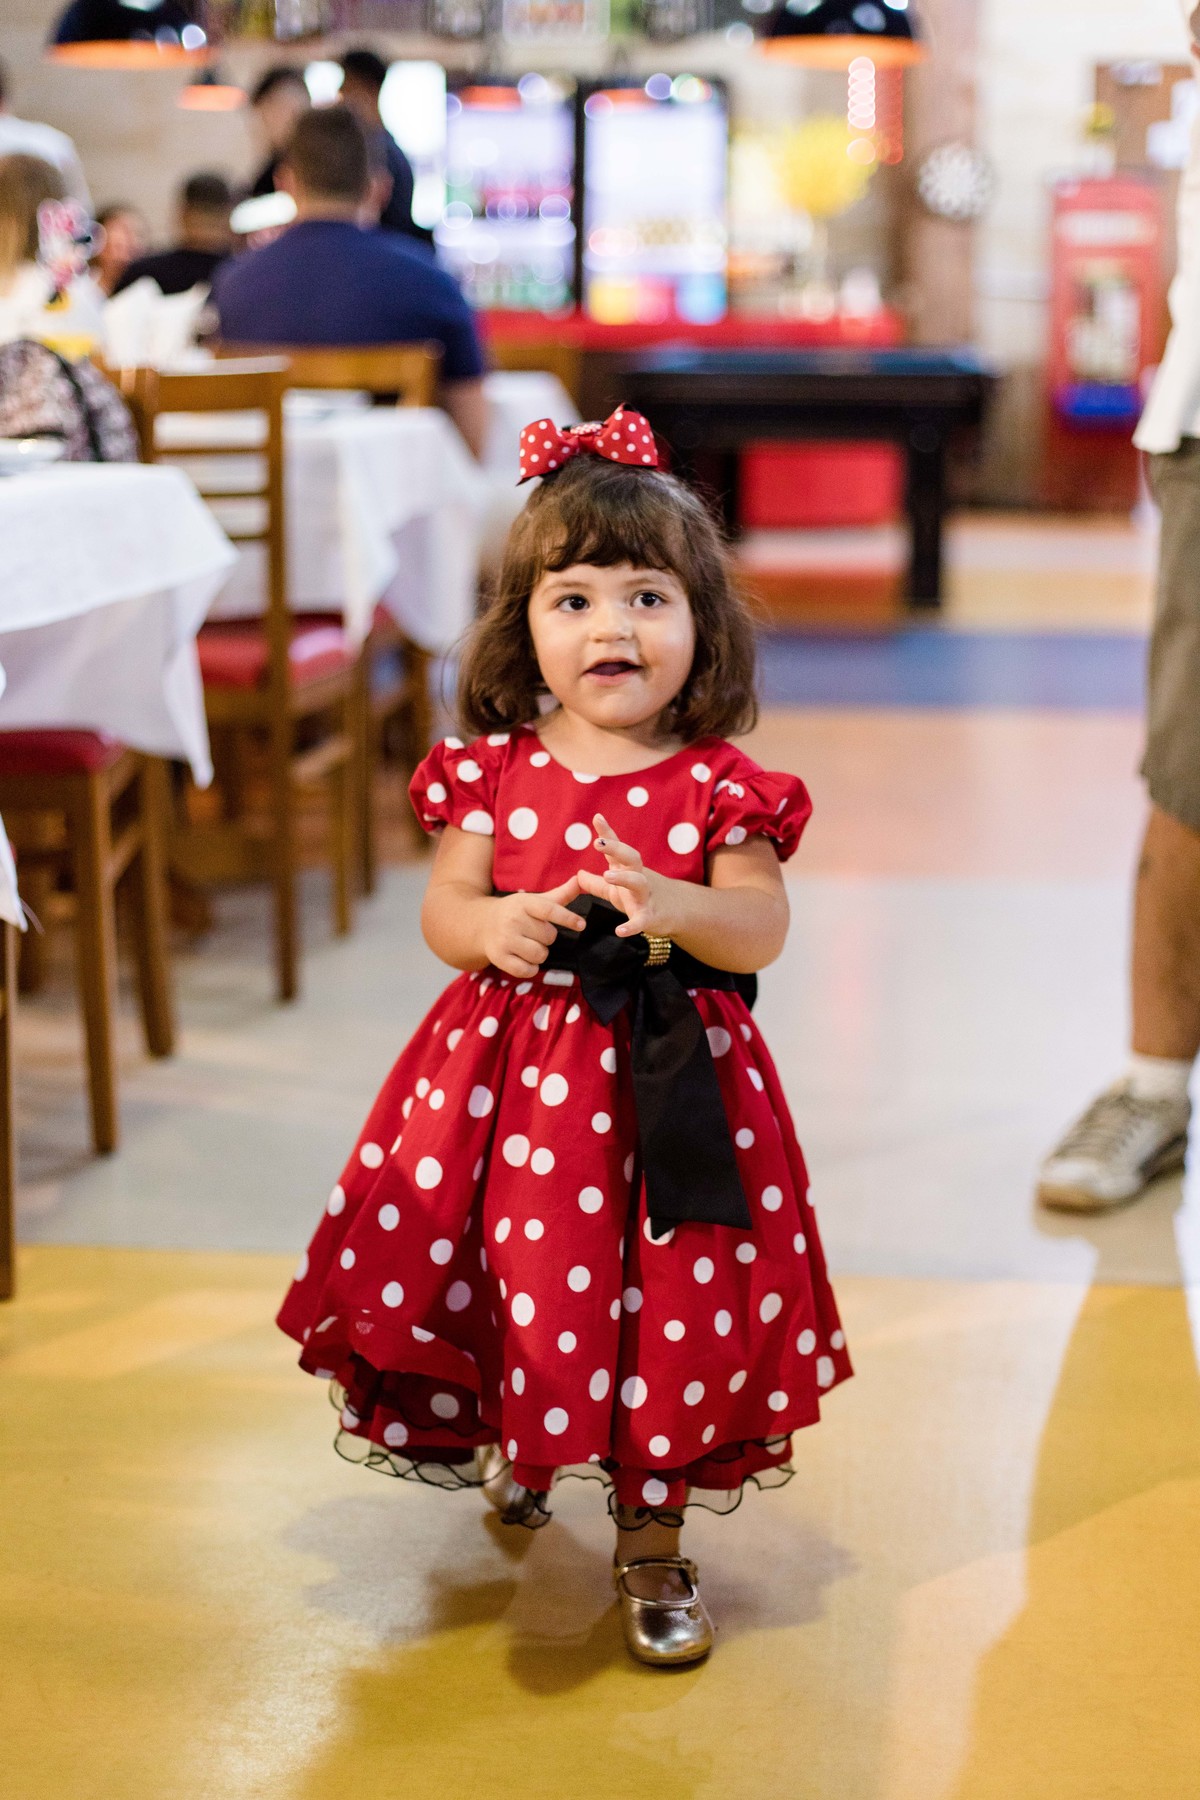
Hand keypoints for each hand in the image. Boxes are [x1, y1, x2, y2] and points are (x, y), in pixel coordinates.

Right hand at [481, 876, 584, 977]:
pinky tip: (522, 958)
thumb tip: (581, 879)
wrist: (482, 924)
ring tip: (527, 944)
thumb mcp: (535, 900)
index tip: (581, 925)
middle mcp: (513, 920)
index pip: (549, 910)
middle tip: (532, 931)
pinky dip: (530, 968)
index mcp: (524, 903)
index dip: (567, 918)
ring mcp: (505, 939)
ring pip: (540, 954)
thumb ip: (561, 894)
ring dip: (539, 953)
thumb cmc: (516, 912)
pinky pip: (528, 970)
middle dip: (546, 937)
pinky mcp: (499, 958)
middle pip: (549, 937)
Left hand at [576, 813, 674, 939]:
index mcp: (627, 870)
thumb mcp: (615, 891)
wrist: (676, 914)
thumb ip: (596, 883)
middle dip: (616, 849)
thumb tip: (577, 875)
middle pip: (631, 858)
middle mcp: (638, 878)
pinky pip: (641, 920)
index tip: (597, 817)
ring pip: (638, 882)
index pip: (617, 849)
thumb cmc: (640, 899)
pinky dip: (632, 926)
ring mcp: (646, 896)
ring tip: (607, 875)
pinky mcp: (650, 917)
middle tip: (599, 843)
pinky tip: (619, 931)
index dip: (607, 834)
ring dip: (624, 878)